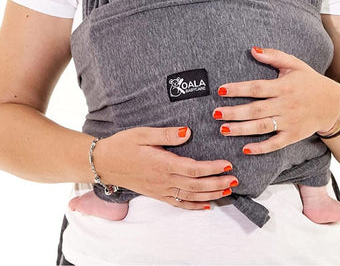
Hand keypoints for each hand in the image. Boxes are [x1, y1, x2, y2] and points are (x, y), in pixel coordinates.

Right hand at [93, 126, 238, 209]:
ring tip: (227, 192)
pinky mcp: (156, 194)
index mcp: (162, 163)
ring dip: (210, 195)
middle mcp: (163, 180)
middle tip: (234, 180)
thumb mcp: (143, 133)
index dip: (212, 168)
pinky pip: (178, 203)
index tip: (227, 165)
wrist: (104, 163)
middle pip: (196, 185)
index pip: (194, 169)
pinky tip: (205, 206)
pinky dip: (193, 206)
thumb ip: (166, 134)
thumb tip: (188, 132)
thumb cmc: (123, 145)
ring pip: (190, 196)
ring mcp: (160, 189)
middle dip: (217, 183)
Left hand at [214, 47, 339, 153]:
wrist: (334, 104)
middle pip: (256, 110)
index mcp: (284, 87)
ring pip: (262, 127)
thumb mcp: (295, 64)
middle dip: (234, 112)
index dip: (238, 89)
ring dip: (242, 129)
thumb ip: (273, 56)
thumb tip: (252, 49)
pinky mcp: (294, 136)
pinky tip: (245, 149)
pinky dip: (261, 148)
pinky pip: (276, 143)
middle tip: (215, 113)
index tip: (221, 90)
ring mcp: (290, 122)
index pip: (257, 88)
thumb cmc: (309, 81)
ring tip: (223, 129)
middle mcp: (286, 105)